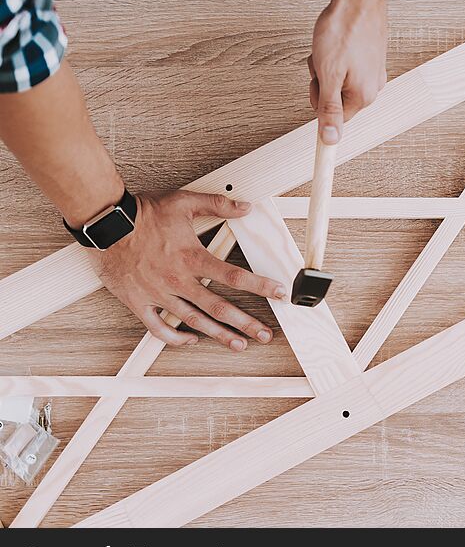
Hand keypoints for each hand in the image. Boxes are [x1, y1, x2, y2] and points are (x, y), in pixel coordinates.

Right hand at [91, 190, 285, 349]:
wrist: (104, 223)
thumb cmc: (142, 213)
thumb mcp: (184, 202)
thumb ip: (218, 205)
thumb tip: (245, 207)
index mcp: (192, 257)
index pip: (234, 277)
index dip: (260, 287)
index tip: (279, 294)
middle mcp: (178, 280)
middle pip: (219, 308)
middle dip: (246, 323)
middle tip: (265, 334)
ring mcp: (158, 294)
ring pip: (194, 322)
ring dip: (219, 335)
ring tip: (239, 344)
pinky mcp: (139, 302)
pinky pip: (159, 328)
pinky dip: (176, 338)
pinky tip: (192, 340)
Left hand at [308, 0, 387, 143]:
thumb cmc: (344, 30)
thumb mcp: (328, 73)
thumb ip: (328, 109)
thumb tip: (330, 139)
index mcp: (362, 96)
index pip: (336, 121)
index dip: (322, 118)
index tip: (320, 156)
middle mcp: (372, 88)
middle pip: (334, 99)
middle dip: (321, 82)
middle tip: (321, 63)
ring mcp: (372, 72)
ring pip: (337, 80)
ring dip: (326, 67)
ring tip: (329, 48)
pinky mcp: (370, 58)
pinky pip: (345, 67)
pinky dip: (335, 56)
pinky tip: (337, 42)